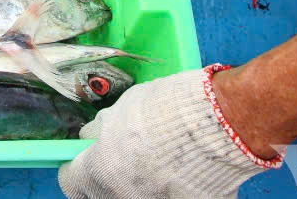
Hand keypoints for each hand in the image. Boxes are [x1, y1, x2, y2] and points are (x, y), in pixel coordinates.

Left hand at [58, 66, 279, 198]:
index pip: (72, 183)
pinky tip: (183, 173)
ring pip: (135, 198)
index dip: (76, 169)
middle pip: (101, 197)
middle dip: (105, 181)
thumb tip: (92, 138)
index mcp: (102, 171)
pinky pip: (170, 198)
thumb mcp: (123, 109)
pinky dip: (172, 190)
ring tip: (156, 165)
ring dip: (138, 187)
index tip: (82, 161)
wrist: (224, 121)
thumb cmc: (168, 107)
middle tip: (120, 162)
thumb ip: (104, 130)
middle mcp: (125, 197)